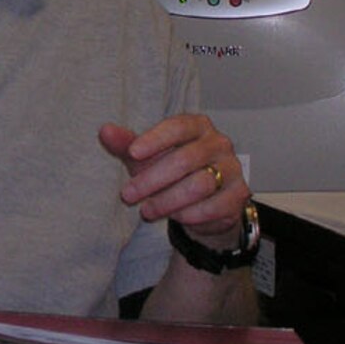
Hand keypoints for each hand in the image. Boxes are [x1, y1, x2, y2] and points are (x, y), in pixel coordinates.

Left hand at [99, 115, 250, 250]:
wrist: (203, 202)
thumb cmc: (170, 171)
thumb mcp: (145, 157)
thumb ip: (126, 144)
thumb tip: (105, 131)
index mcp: (197, 126)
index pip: (177, 126)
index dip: (155, 139)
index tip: (132, 153)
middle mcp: (219, 143)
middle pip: (185, 160)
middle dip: (152, 180)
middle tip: (128, 194)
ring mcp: (232, 168)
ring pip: (199, 185)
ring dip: (168, 200)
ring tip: (147, 210)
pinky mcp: (239, 194)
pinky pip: (214, 206)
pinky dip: (189, 214)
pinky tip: (174, 217)